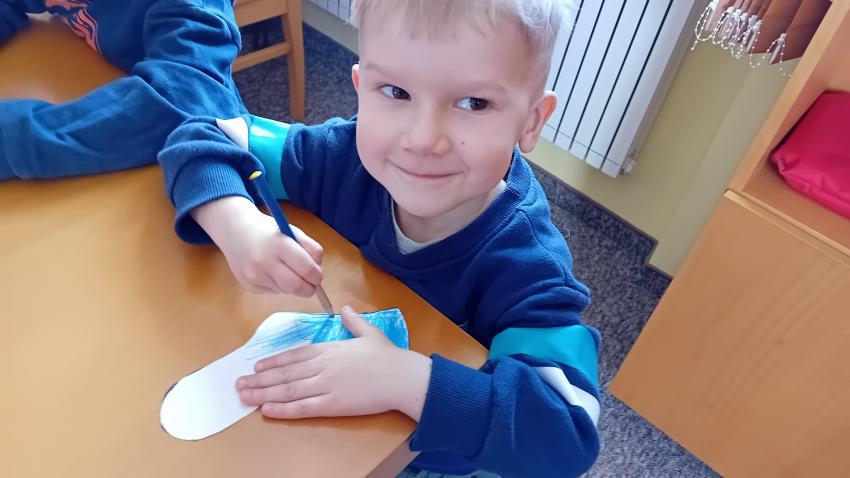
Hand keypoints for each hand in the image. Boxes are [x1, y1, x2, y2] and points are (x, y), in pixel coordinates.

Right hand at [192, 196, 323, 295]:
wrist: (235, 231)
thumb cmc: (268, 231)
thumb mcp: (292, 231)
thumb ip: (311, 248)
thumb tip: (319, 271)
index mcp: (279, 244)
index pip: (307, 269)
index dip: (317, 276)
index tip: (318, 276)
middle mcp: (264, 261)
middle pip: (297, 286)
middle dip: (309, 289)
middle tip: (312, 286)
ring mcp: (254, 275)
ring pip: (286, 291)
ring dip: (293, 286)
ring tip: (287, 271)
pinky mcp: (248, 285)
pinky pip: (273, 291)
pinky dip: (279, 286)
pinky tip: (272, 272)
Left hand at [236, 306, 432, 420]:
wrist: (401, 376)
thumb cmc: (388, 356)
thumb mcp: (370, 332)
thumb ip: (354, 321)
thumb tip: (345, 309)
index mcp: (329, 349)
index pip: (294, 354)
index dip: (273, 361)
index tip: (256, 366)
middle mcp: (322, 366)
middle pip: (284, 373)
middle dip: (259, 379)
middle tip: (239, 383)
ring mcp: (325, 385)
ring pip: (287, 389)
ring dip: (263, 393)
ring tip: (244, 396)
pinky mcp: (332, 404)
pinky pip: (302, 407)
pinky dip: (282, 408)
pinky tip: (267, 409)